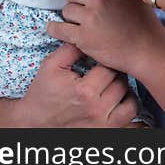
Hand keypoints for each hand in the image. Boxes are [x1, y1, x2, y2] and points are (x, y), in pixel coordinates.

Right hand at [0, 43, 137, 126]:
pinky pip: (131, 117)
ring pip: (130, 97)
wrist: (34, 123)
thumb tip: (90, 33)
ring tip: (112, 83)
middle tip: (106, 70)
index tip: (101, 57)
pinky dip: (129, 105)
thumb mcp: (51, 66)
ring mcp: (104, 123)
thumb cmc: (43, 93)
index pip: (109, 65)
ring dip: (123, 88)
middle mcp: (97, 108)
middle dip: (114, 72)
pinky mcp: (107, 131)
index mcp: (85, 90)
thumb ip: (71, 48)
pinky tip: (119, 98)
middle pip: (121, 81)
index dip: (105, 58)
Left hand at [48, 0, 164, 74]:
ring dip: (72, 16)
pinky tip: (60, 29)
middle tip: (86, 9)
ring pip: (66, 9)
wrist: (148, 49)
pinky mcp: (83, 37)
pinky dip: (56, 29)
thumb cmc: (143, 20)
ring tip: (86, 23)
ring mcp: (90, 17)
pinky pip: (57, 28)